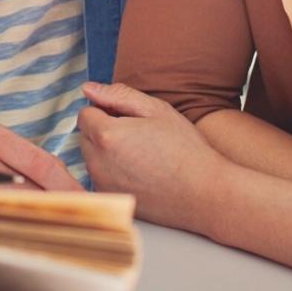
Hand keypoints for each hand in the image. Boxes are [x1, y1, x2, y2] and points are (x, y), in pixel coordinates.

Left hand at [78, 82, 226, 230]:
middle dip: (103, 131)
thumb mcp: (156, 110)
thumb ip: (118, 95)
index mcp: (107, 135)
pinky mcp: (111, 201)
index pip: (85, 114)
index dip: (105, 111)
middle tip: (137, 134)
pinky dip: (113, 173)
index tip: (128, 117)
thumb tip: (88, 88)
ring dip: (106, 152)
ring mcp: (103, 185)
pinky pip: (101, 179)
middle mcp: (98, 163)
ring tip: (142, 154)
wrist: (206, 194)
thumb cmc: (185, 149)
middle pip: (85, 137)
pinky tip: (140, 173)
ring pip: (92, 159)